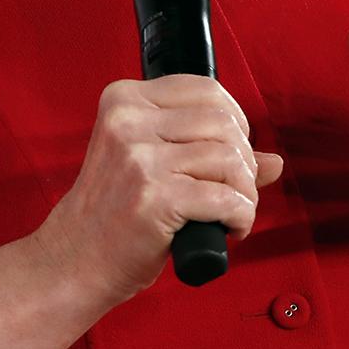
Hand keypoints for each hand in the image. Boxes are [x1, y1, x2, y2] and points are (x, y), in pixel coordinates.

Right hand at [30, 75, 284, 307]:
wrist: (74, 260)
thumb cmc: (111, 214)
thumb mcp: (147, 164)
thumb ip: (206, 152)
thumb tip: (275, 160)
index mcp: (124, 101)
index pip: (206, 89)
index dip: (235, 120)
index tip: (234, 150)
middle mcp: (128, 122)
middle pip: (223, 122)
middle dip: (244, 159)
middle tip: (235, 189)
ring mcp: (139, 159)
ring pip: (230, 159)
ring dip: (245, 192)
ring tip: (233, 212)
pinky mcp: (155, 198)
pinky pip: (226, 198)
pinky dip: (242, 216)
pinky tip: (231, 228)